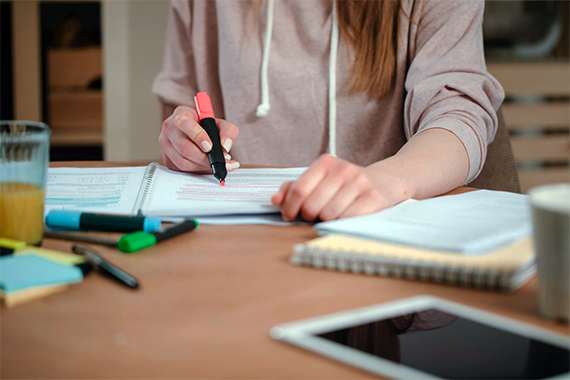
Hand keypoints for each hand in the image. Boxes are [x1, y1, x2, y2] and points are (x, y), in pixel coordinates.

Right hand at [159, 106, 239, 172]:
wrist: (196, 133)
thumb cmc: (207, 127)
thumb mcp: (220, 124)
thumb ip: (228, 131)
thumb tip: (225, 147)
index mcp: (181, 114)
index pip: (184, 123)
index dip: (197, 136)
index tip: (210, 146)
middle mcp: (170, 128)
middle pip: (184, 147)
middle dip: (204, 158)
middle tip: (220, 161)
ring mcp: (165, 144)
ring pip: (183, 161)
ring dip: (202, 166)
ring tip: (216, 165)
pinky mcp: (167, 158)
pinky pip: (181, 169)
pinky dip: (197, 170)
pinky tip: (206, 167)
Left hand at [271, 155, 402, 221]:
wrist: (385, 181)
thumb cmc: (346, 184)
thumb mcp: (320, 179)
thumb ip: (294, 188)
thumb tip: (275, 200)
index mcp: (326, 162)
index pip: (299, 189)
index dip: (289, 206)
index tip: (289, 215)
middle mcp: (343, 170)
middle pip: (311, 205)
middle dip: (308, 215)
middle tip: (314, 215)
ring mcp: (359, 183)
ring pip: (328, 215)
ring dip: (326, 220)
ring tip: (331, 214)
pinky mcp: (373, 197)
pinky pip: (347, 219)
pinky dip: (341, 223)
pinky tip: (344, 217)